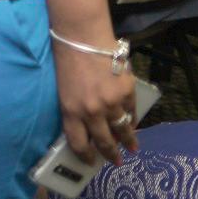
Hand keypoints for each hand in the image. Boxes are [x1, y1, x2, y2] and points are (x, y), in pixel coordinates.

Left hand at [53, 38, 137, 165]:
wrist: (82, 36)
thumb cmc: (67, 60)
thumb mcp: (64, 90)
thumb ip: (75, 109)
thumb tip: (88, 126)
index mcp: (70, 111)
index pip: (78, 143)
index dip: (86, 156)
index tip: (91, 161)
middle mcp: (91, 111)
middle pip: (104, 141)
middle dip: (111, 154)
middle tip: (116, 162)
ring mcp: (111, 102)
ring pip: (122, 129)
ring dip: (128, 140)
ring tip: (132, 148)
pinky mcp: (126, 91)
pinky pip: (132, 111)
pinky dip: (133, 119)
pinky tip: (134, 123)